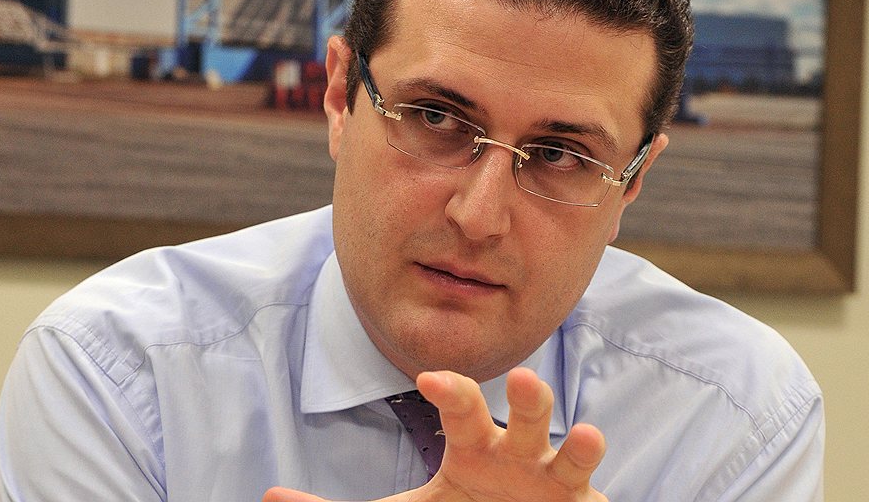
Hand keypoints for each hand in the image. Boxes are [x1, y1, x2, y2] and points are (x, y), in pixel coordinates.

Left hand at [263, 367, 607, 501]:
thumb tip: (270, 496)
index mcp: (471, 445)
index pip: (460, 406)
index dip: (449, 389)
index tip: (426, 378)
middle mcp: (516, 449)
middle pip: (522, 412)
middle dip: (524, 397)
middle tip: (520, 379)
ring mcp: (552, 476)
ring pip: (567, 447)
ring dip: (576, 440)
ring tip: (580, 433)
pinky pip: (591, 488)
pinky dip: (595, 480)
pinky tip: (597, 464)